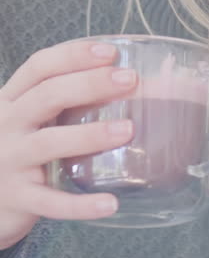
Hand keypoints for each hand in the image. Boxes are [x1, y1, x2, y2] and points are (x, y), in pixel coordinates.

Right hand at [0, 40, 137, 248]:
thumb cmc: (20, 153)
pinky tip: (110, 203)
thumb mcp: (34, 121)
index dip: (73, 55)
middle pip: (46, 96)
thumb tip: (145, 85)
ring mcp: (10, 161)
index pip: (39, 67)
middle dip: (90, 84)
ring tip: (128, 130)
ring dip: (90, 135)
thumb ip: (71, 103)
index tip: (111, 53)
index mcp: (12, 100)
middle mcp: (7, 125)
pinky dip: (81, 204)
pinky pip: (51, 202)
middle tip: (130, 81)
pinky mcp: (18, 199)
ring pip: (49, 143)